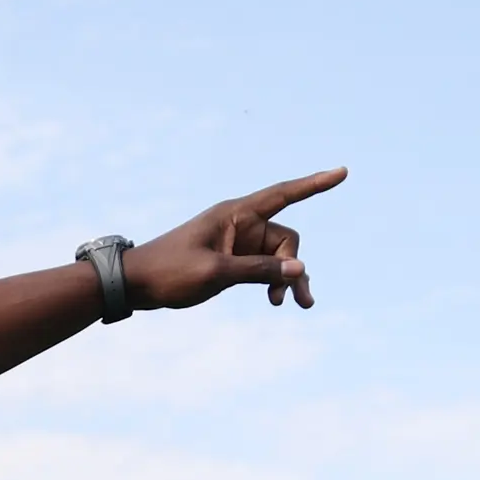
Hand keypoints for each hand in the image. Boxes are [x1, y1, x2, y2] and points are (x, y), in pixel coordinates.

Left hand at [124, 170, 347, 311]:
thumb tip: (300, 270)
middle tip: (288, 299)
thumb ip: (258, 271)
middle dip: (292, 267)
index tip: (342, 172)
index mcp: (235, 214)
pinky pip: (264, 268)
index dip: (314, 184)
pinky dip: (272, 282)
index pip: (284, 194)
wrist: (137, 283)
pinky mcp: (233, 260)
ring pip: (278, 258)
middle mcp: (241, 224)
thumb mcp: (215, 273)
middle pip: (285, 240)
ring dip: (286, 280)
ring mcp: (238, 243)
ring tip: (296, 306)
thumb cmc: (170, 272)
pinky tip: (276, 301)